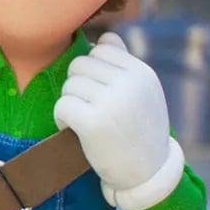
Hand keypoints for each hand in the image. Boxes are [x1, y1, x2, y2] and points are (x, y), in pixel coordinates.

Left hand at [55, 32, 184, 209]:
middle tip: (88, 109)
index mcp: (142, 73)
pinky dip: (61, 119)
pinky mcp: (94, 123)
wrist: (147, 173)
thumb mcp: (141, 92)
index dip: (91, 71)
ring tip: (85, 121)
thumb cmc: (138, 128)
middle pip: (79, 65)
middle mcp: (130, 84)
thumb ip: (124, 63)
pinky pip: (62, 105)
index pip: (100, 50)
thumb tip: (105, 37)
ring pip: (69, 85)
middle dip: (77, 86)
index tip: (99, 92)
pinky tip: (74, 130)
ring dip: (70, 103)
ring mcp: (113, 102)